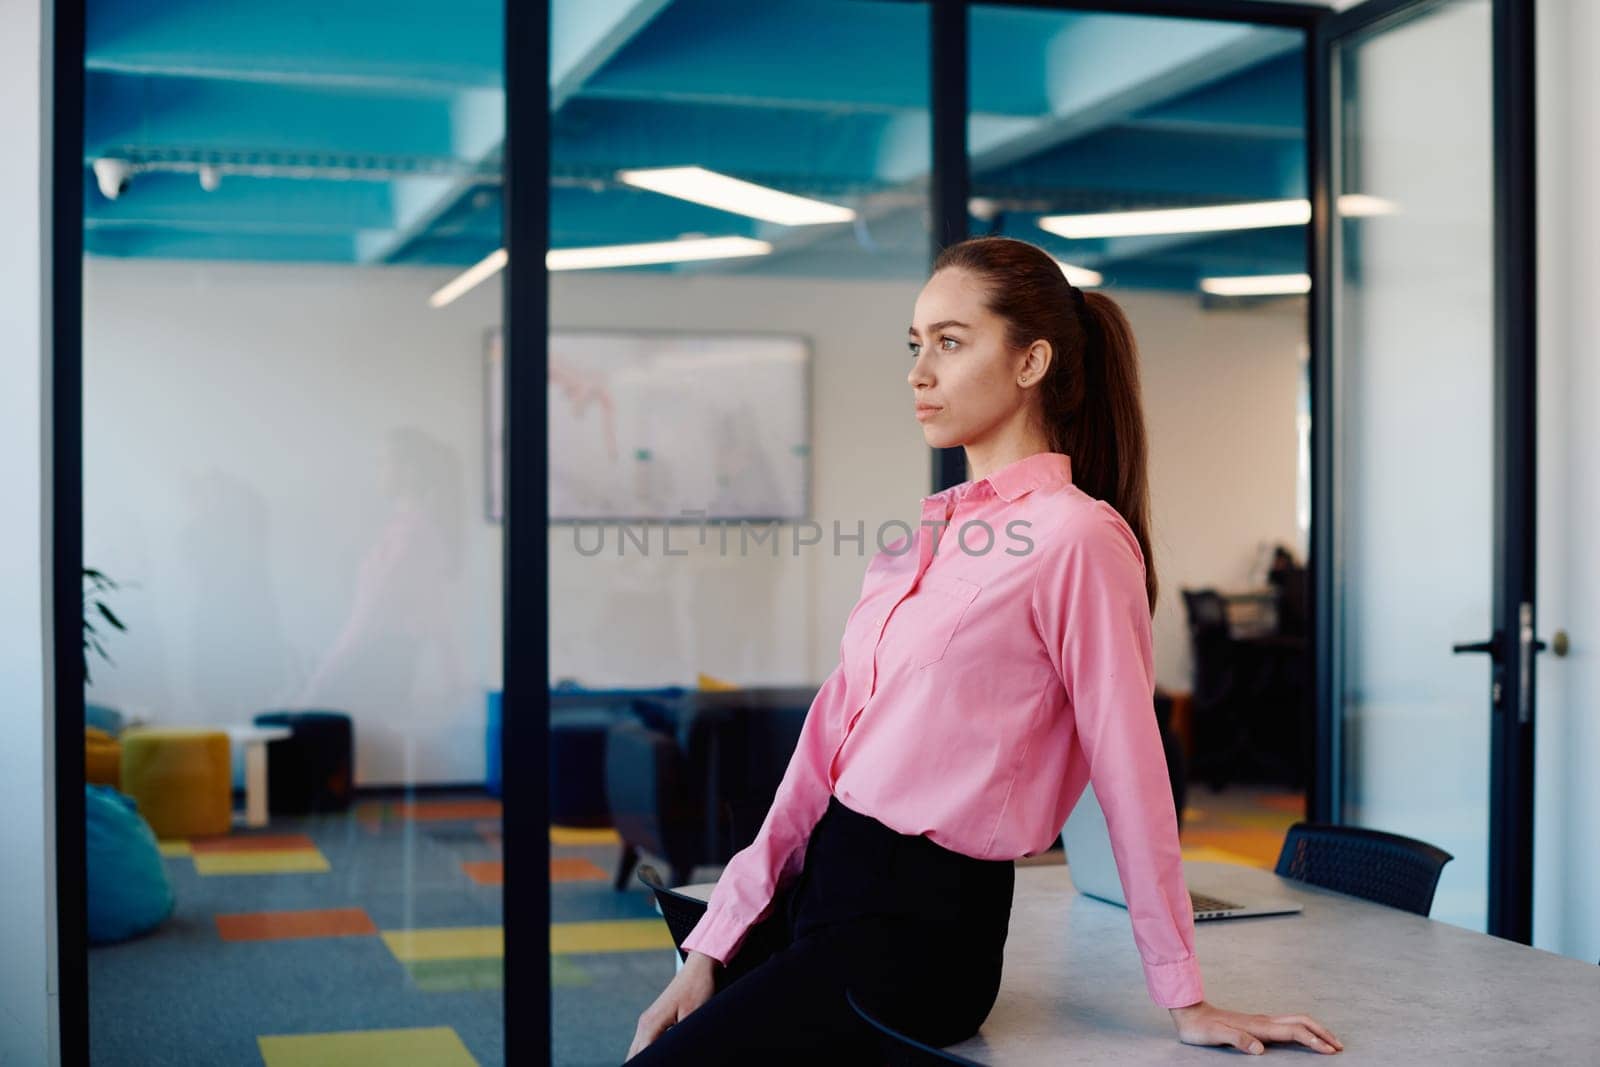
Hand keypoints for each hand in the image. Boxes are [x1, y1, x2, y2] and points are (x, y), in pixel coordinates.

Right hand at [626, 951, 718, 1060]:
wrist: (699, 968)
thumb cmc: (697, 989)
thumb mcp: (692, 1017)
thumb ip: (680, 1040)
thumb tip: (674, 1055)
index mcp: (650, 1025)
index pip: (641, 1058)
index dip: (647, 1065)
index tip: (656, 1065)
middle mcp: (644, 1024)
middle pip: (633, 1056)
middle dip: (642, 1063)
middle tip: (659, 1063)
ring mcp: (647, 1021)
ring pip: (637, 1050)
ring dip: (644, 1058)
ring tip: (658, 1060)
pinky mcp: (654, 1020)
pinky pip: (645, 1043)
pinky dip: (648, 1053)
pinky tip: (660, 1057)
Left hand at [1169, 1000, 1342, 1054]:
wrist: (1190, 1013)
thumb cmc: (1203, 1027)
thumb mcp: (1217, 1036)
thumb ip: (1238, 1040)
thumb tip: (1260, 1049)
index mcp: (1259, 1026)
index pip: (1294, 1031)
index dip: (1314, 1041)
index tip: (1330, 1051)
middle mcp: (1264, 1021)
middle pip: (1301, 1022)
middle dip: (1322, 1032)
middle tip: (1339, 1046)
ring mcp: (1262, 1021)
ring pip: (1296, 1021)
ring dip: (1315, 1030)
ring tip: (1329, 1042)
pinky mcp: (1258, 1024)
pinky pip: (1287, 1025)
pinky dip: (1303, 1030)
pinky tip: (1304, 1037)